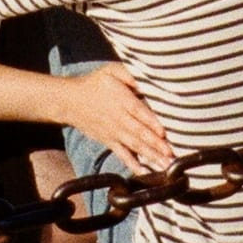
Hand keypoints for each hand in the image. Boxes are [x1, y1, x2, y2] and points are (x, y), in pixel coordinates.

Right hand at [59, 62, 172, 177]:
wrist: (70, 101)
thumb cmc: (95, 83)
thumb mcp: (111, 71)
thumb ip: (130, 74)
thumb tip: (148, 79)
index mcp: (120, 99)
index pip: (138, 111)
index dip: (151, 122)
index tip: (164, 133)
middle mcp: (118, 118)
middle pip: (139, 132)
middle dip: (156, 145)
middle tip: (171, 155)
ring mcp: (113, 132)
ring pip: (134, 145)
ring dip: (150, 156)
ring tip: (165, 165)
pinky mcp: (109, 142)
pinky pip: (122, 154)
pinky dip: (132, 164)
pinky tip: (143, 172)